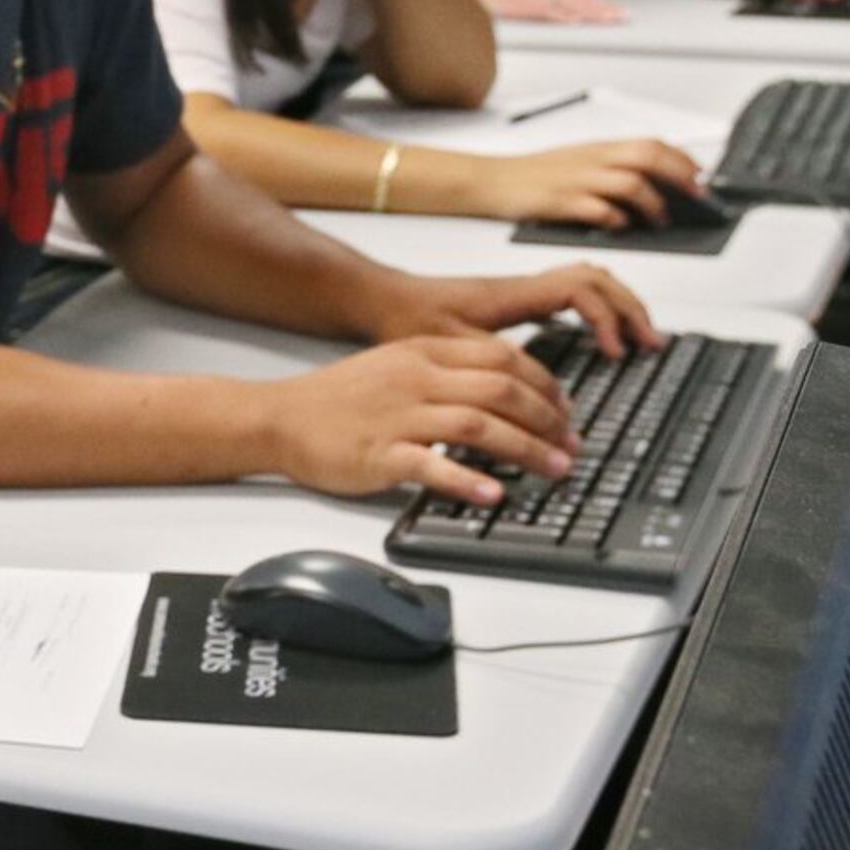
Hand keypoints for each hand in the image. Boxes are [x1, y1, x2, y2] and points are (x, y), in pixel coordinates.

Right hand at [261, 333, 581, 505]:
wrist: (279, 418)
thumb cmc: (336, 400)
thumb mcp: (395, 368)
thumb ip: (446, 374)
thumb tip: (502, 395)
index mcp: (423, 354)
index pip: (503, 357)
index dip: (546, 384)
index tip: (566, 410)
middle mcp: (416, 380)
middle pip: (501, 390)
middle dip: (548, 419)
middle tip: (571, 446)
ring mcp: (398, 416)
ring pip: (478, 425)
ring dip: (526, 450)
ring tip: (554, 470)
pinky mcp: (379, 454)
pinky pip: (431, 465)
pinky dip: (467, 480)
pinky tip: (492, 495)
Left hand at [368, 262, 663, 359]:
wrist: (378, 298)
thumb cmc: (405, 317)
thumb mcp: (447, 345)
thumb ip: (490, 364)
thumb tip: (531, 390)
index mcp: (510, 294)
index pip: (578, 289)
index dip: (606, 318)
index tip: (615, 352)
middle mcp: (521, 287)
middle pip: (596, 279)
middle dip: (629, 309)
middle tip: (650, 343)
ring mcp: (520, 291)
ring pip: (587, 281)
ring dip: (616, 307)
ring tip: (638, 339)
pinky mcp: (515, 301)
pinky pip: (570, 293)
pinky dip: (594, 310)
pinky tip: (598, 338)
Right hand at [469, 0, 625, 24]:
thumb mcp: (533, 0)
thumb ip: (550, 8)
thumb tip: (568, 18)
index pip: (584, 0)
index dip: (602, 6)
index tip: (618, 12)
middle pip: (584, 2)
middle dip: (605, 10)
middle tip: (624, 17)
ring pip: (573, 6)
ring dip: (593, 12)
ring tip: (611, 19)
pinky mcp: (529, 6)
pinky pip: (550, 13)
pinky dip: (565, 17)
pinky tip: (577, 22)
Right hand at [469, 137, 706, 229]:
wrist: (488, 180)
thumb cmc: (533, 176)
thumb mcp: (578, 162)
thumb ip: (613, 169)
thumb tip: (655, 185)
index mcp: (599, 149)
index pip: (652, 144)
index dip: (684, 160)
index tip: (704, 178)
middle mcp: (592, 160)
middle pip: (649, 157)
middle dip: (681, 177)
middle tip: (698, 198)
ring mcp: (576, 179)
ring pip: (630, 182)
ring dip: (653, 203)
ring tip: (661, 220)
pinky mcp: (560, 202)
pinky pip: (598, 209)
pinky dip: (616, 219)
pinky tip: (622, 226)